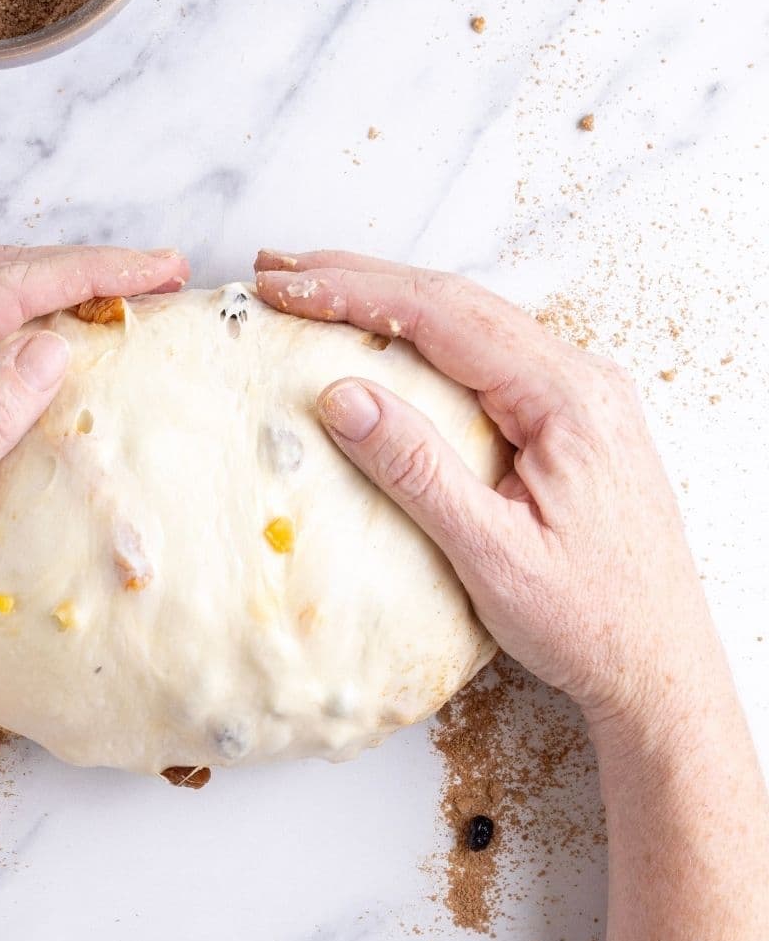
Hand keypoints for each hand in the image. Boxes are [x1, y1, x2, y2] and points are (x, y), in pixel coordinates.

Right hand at [255, 250, 729, 740]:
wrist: (662, 668)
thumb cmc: (589, 622)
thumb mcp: (492, 555)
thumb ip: (417, 470)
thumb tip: (342, 395)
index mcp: (567, 397)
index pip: (443, 317)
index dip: (354, 294)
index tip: (283, 289)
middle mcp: (581, 378)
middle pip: (455, 302)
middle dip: (360, 281)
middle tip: (277, 273)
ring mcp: (580, 395)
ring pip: (470, 323)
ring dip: (389, 303)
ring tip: (313, 291)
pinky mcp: (571, 420)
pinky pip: (487, 357)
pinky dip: (423, 340)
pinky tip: (382, 342)